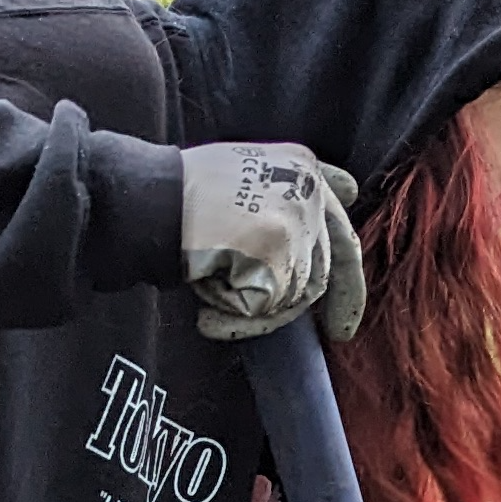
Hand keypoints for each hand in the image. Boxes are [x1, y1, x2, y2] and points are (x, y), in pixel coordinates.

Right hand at [179, 142, 364, 342]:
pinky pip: (268, 309)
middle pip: (323, 268)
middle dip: (325, 305)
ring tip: (213, 302)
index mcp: (303, 168)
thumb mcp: (248, 175)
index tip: (345, 311)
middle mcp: (307, 190)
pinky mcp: (278, 253)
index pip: (340, 224)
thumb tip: (349, 192)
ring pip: (295, 294)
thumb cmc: (183, 194)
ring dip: (258, 311)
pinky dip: (237, 320)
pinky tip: (207, 313)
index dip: (348, 269)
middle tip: (338, 333)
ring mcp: (296, 222)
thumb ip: (291, 189)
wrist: (151, 197)